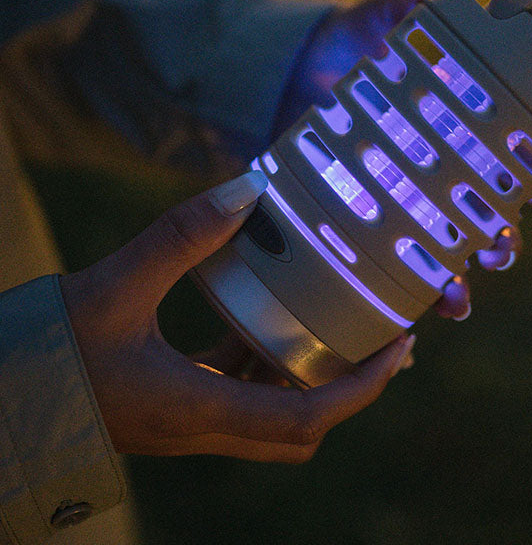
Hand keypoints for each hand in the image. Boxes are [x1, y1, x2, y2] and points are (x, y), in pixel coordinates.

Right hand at [59, 172, 415, 461]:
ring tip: (335, 325)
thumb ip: (183, 236)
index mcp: (198, 409)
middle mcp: (201, 427)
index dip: (362, 388)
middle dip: (350, 388)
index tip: (399, 350)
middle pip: (300, 430)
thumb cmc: (44, 353)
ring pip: (270, 416)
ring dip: (309, 378)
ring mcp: (186, 423)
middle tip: (380, 341)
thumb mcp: (114, 284)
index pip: (306, 419)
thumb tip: (249, 189)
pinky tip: (259, 321)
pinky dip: (263, 365)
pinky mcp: (171, 407)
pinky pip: (236, 395)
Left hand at [276, 0, 531, 322]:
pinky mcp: (364, 223)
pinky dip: (412, 295)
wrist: (288, 68)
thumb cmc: (353, 40)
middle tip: (502, 247)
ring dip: (464, 281)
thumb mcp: (384, 13)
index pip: (512, 163)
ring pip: (450, 256)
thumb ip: (411, 1)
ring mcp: (403, 203)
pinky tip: (415, 309)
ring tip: (459, 295)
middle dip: (506, 242)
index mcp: (459, 130)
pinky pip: (396, 269)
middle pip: (490, 221)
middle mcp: (439, 173)